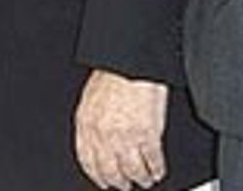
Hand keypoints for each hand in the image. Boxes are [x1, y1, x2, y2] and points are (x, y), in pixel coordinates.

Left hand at [74, 69, 167, 189]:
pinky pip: (152, 162)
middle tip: (125, 185)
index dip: (96, 174)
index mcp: (85, 123)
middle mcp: (102, 133)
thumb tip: (96, 142)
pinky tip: (157, 170)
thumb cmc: (112, 76)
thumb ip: (92, 123)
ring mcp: (124, 136)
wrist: (131, 65)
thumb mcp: (90, 99)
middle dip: (118, 182)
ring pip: (132, 171)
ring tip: (144, 179)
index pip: (87, 160)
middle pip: (109, 171)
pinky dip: (156, 170)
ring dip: (140, 179)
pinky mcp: (147, 135)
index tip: (102, 180)